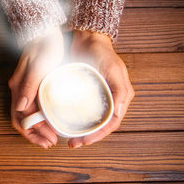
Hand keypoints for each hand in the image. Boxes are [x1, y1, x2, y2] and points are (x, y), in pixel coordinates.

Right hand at [8, 28, 63, 148]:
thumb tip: (21, 107)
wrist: (45, 32)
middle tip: (51, 142)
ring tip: (52, 136)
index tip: (49, 139)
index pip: (21, 118)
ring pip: (27, 116)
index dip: (33, 132)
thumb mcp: (39, 66)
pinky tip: (52, 120)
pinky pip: (33, 107)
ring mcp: (25, 89)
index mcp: (18, 88)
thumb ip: (29, 86)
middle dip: (35, 134)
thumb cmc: (44, 47)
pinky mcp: (33, 86)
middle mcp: (19, 91)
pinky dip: (41, 118)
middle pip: (22, 120)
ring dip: (38, 128)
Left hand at [68, 30, 134, 147]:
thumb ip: (119, 89)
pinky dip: (73, 119)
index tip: (83, 141)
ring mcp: (96, 97)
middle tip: (72, 144)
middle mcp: (109, 99)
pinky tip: (63, 124)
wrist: (87, 38)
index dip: (98, 135)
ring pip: (90, 120)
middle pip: (100, 126)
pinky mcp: (84, 93)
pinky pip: (80, 110)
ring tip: (68, 139)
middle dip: (87, 137)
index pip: (110, 124)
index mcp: (120, 97)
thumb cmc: (102, 52)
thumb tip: (118, 113)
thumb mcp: (113, 68)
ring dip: (80, 131)